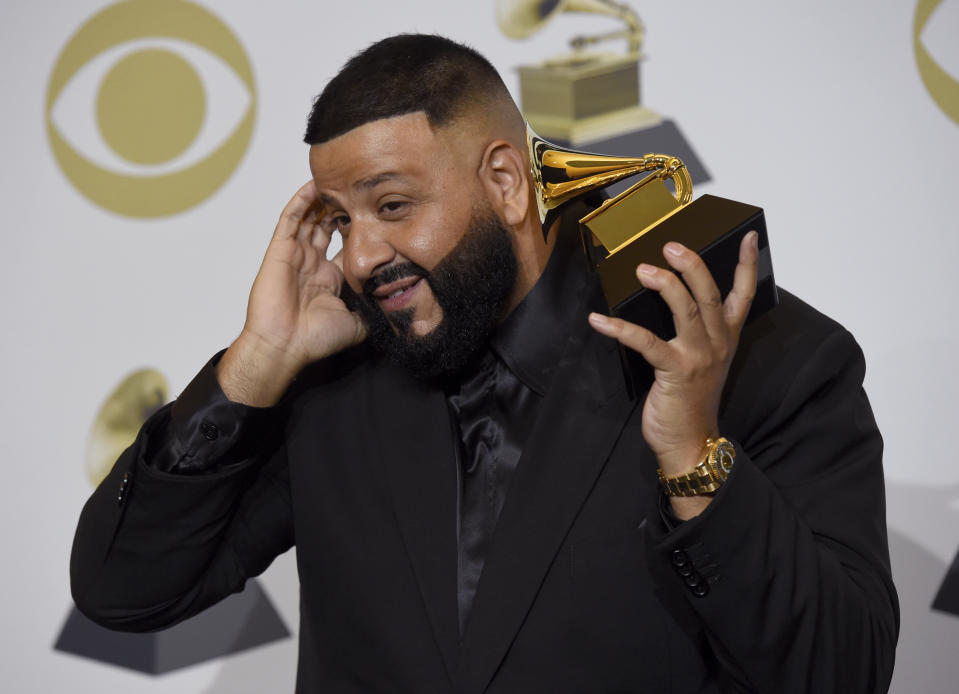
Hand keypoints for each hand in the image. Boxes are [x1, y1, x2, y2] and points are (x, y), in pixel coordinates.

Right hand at [218, 180, 366, 405]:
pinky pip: (290, 219)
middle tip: (357, 191)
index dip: (358, 230)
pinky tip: (314, 185)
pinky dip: (301, 201)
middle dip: (341, 210)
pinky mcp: (280, 250)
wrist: (286, 345)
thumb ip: (373, 310)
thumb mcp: (357, 323)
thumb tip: (395, 305)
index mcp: (330, 279)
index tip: (375, 216)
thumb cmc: (317, 339)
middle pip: (327, 227)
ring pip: (310, 218)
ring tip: (338, 181)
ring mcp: (296, 255)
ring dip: (322, 200)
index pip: (346, 246)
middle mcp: (313, 264)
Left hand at [588, 232, 758, 513]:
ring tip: (643, 269)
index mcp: (726, 338)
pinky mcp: (674, 371)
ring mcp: (698, 357)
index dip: (745, 264)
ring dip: (664, 285)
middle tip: (671, 247)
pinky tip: (598, 320)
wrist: (691, 443)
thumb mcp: (703, 362)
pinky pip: (646, 341)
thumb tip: (668, 299)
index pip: (743, 295)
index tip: (747, 236)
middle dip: (692, 265)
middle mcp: (717, 344)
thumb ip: (695, 333)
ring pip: (685, 309)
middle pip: (709, 294)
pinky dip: (619, 328)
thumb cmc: (691, 401)